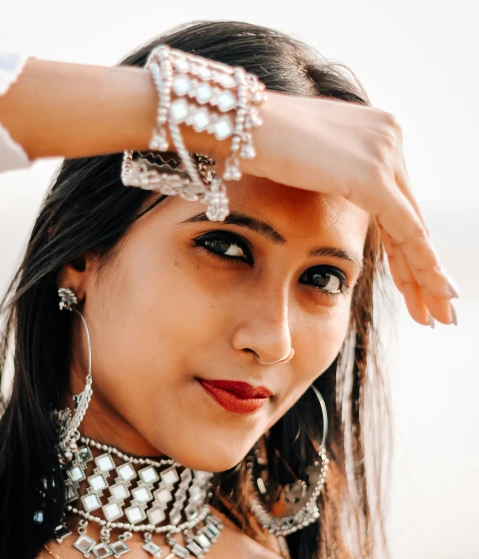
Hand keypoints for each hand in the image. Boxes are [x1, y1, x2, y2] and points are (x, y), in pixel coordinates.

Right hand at [241, 92, 456, 325]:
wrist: (238, 125)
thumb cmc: (254, 145)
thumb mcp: (302, 163)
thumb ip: (328, 179)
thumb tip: (329, 195)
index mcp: (374, 132)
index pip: (397, 202)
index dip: (406, 247)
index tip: (414, 282)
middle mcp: (389, 137)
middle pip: (411, 218)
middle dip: (423, 269)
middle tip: (440, 306)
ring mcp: (384, 153)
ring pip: (414, 230)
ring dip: (426, 278)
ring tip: (439, 314)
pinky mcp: (371, 176)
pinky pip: (406, 232)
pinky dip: (420, 267)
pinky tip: (430, 294)